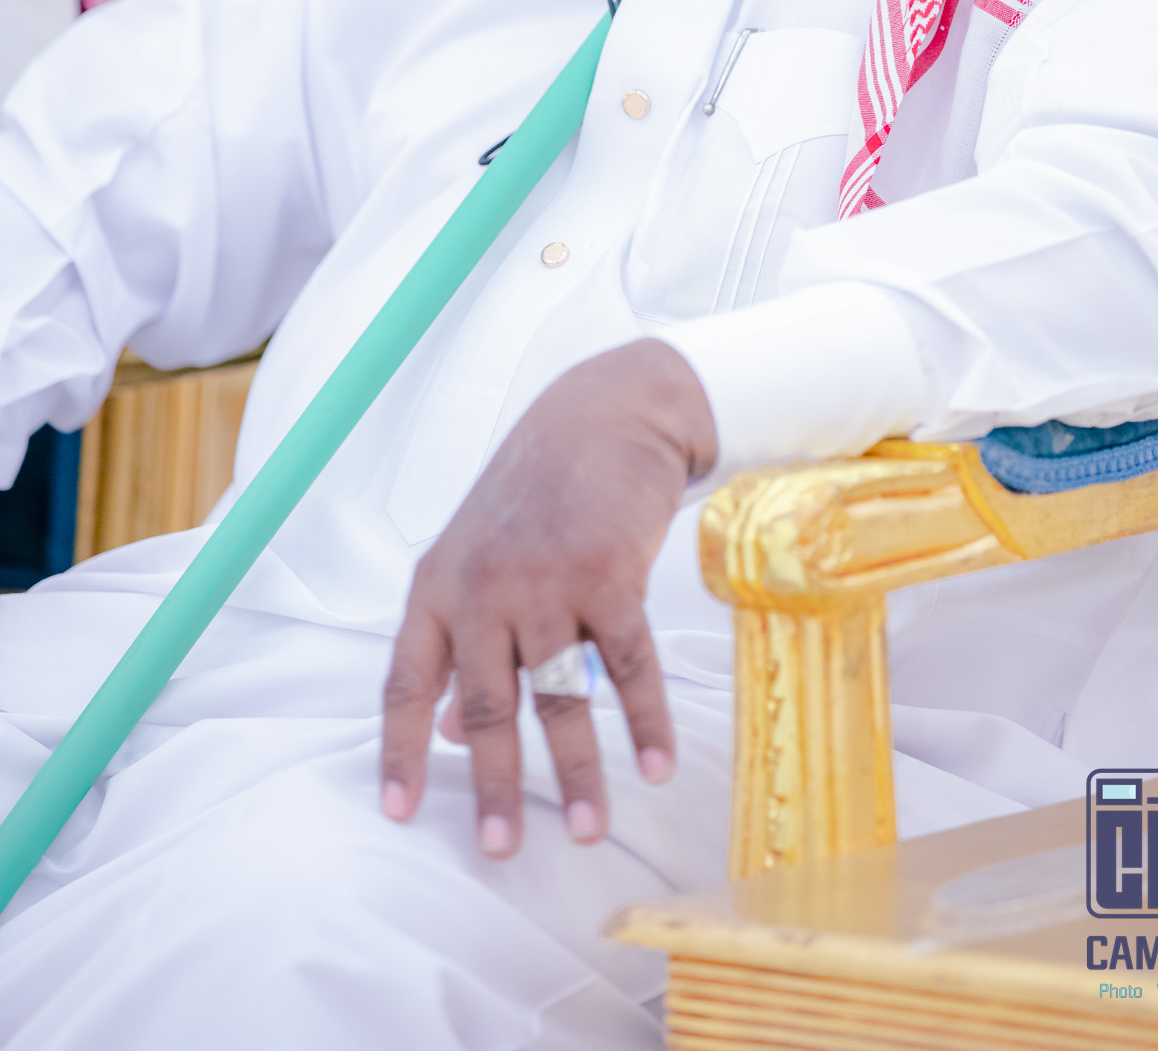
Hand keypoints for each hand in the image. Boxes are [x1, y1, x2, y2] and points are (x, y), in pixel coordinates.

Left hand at [379, 339, 717, 856]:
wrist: (604, 412)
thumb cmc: (537, 489)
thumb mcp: (478, 553)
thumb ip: (462, 636)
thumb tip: (448, 733)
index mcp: (438, 585)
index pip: (405, 683)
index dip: (400, 751)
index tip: (399, 814)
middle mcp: (483, 587)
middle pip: (484, 706)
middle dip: (496, 785)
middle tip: (500, 849)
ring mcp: (545, 579)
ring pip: (558, 696)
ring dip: (577, 771)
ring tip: (586, 830)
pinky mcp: (607, 571)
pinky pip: (627, 664)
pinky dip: (644, 719)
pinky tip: (656, 764)